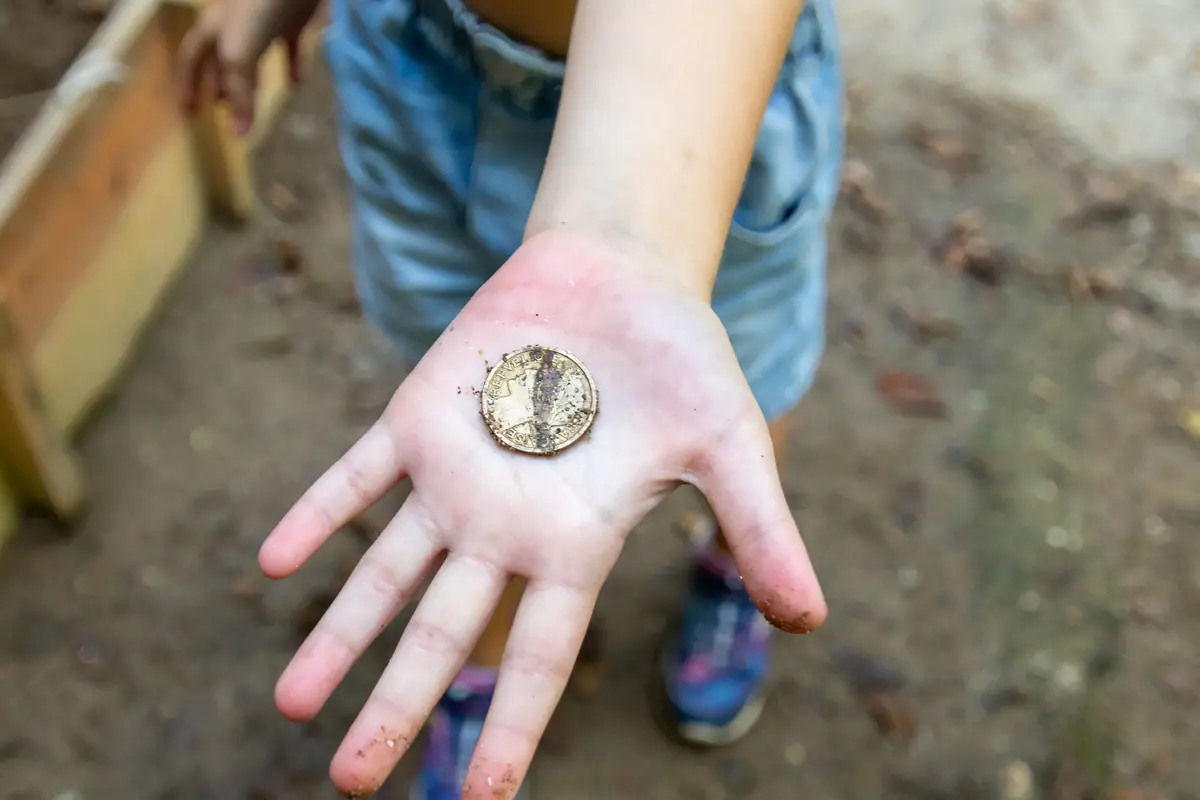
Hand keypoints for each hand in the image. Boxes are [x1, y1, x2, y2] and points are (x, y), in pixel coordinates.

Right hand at [176, 0, 321, 134]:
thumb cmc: (257, 9)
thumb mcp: (239, 53)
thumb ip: (240, 92)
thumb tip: (239, 134)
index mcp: (213, 30)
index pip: (191, 61)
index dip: (187, 85)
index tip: (187, 111)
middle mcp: (234, 26)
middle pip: (221, 61)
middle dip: (219, 86)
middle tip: (219, 111)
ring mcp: (263, 23)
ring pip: (252, 57)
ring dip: (250, 81)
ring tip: (250, 104)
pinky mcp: (292, 21)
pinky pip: (289, 49)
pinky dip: (291, 67)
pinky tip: (295, 84)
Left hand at [260, 230, 826, 798]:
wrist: (619, 275)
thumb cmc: (680, 361)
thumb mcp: (729, 445)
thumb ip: (759, 529)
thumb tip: (811, 619)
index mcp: (575, 545)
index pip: (537, 655)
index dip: (509, 726)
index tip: (478, 799)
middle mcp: (504, 527)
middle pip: (442, 634)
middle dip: (398, 705)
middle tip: (351, 781)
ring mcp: (455, 475)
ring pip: (386, 570)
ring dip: (338, 632)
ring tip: (289, 703)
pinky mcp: (418, 416)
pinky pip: (356, 474)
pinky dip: (318, 512)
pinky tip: (272, 561)